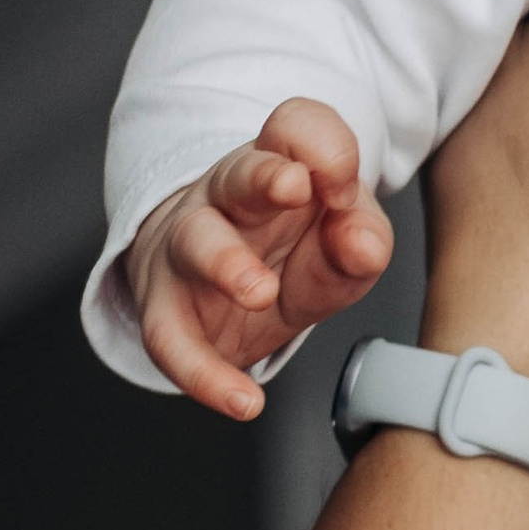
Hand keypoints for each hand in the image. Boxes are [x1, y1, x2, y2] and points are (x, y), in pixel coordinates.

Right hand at [129, 103, 394, 419]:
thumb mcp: (344, 241)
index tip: (346, 182)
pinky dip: (202, 374)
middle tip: (295, 188)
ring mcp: (189, 249)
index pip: (294, 128)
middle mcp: (227, 199)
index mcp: (277, 166)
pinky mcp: (167, 309)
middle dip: (264, 177)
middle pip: (238, 173)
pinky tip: (242, 401)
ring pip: (194, 241)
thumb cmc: (296, 249)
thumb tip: (362, 243)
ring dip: (225, 261)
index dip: (323, 147)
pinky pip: (170, 339)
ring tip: (260, 290)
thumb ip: (361, 238)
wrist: (233, 286)